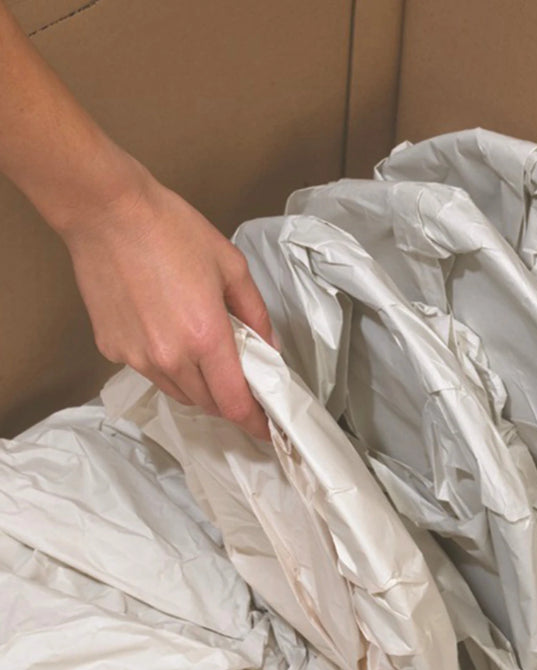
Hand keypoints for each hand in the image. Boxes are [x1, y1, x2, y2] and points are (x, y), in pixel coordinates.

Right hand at [61, 160, 272, 439]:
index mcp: (206, 337)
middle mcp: (170, 357)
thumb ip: (256, 314)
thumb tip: (269, 348)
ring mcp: (136, 357)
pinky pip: (150, 373)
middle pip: (207, 403)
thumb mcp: (232, 268)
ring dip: (199, 387)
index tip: (266, 430)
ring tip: (205, 356)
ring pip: (178, 392)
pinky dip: (167, 367)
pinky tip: (168, 335)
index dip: (254, 423)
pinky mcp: (112, 349)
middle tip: (241, 382)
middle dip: (229, 401)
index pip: (234, 402)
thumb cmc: (172, 231)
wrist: (107, 212)